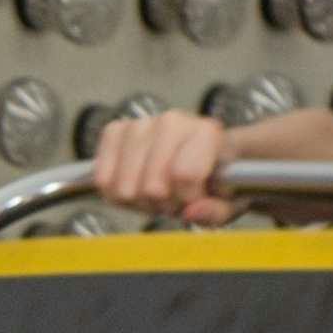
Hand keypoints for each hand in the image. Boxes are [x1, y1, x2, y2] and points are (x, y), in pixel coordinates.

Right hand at [80, 106, 235, 217]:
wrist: (196, 156)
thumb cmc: (214, 178)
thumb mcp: (230, 202)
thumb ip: (217, 210)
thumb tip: (191, 212)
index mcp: (206, 132)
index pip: (185, 173)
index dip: (188, 198)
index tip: (196, 197)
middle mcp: (172, 121)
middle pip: (152, 186)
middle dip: (162, 203)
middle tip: (173, 199)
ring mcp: (140, 124)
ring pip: (125, 186)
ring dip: (139, 200)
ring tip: (155, 193)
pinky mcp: (114, 131)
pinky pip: (102, 178)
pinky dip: (115, 193)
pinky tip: (134, 186)